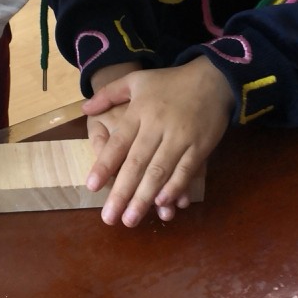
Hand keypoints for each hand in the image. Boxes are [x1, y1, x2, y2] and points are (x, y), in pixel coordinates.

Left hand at [83, 57, 233, 226]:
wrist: (212, 78)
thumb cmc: (169, 82)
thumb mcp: (135, 80)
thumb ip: (108, 94)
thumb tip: (85, 110)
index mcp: (139, 112)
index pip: (118, 142)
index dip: (104, 165)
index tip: (91, 186)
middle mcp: (157, 126)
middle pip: (137, 163)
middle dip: (122, 192)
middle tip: (109, 217)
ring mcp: (180, 137)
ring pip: (159, 172)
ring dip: (144, 198)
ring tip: (131, 219)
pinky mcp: (200, 147)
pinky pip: (186, 170)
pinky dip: (174, 187)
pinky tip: (162, 203)